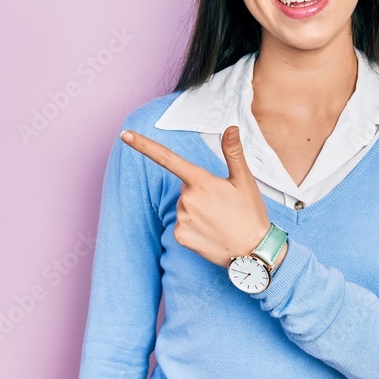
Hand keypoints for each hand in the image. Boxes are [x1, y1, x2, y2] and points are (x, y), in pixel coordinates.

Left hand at [121, 125, 271, 267]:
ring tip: (220, 219)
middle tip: (223, 204)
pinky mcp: (180, 236)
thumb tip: (230, 127)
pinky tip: (211, 231)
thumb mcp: (244, 180)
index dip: (144, 145)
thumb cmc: (250, 213)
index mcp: (201, 181)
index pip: (167, 158)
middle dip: (200, 191)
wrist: (253, 251)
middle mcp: (187, 199)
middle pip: (185, 187)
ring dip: (198, 209)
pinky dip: (194, 226)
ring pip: (184, 205)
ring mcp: (182, 219)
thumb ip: (233, 152)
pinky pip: (182, 224)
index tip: (125, 134)